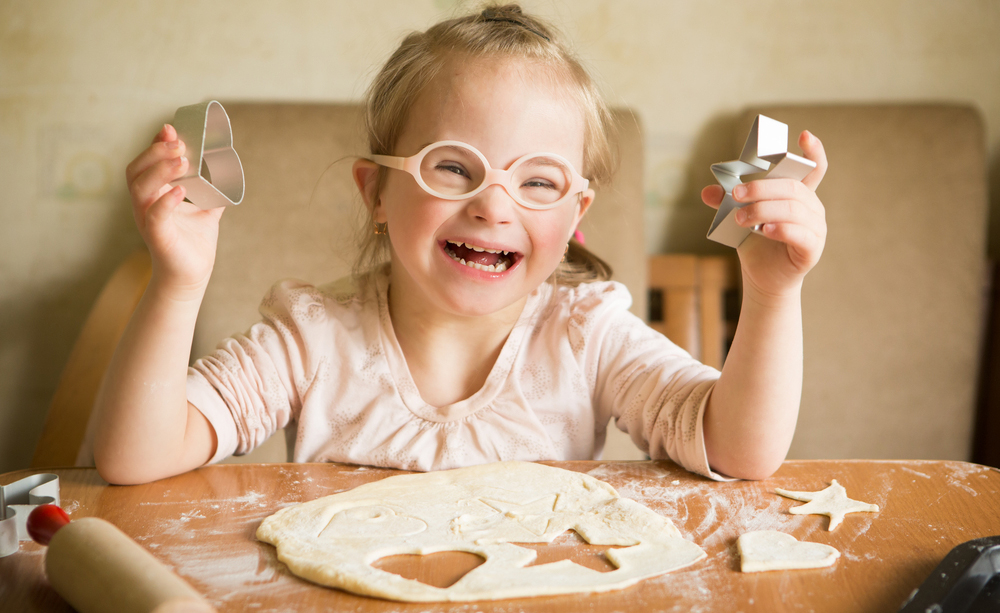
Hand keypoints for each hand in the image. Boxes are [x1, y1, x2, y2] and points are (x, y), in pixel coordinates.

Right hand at [125, 124, 224, 293]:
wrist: (193, 275)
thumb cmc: (194, 242)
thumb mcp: (206, 210)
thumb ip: (214, 190)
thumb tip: (229, 170)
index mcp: (154, 194)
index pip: (146, 163)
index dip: (155, 144)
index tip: (171, 128)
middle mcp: (145, 205)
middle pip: (136, 171)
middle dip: (155, 153)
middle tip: (179, 142)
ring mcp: (148, 220)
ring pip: (140, 189)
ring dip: (160, 171)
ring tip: (182, 161)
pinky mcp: (158, 237)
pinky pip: (155, 216)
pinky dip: (165, 202)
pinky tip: (180, 191)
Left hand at [701, 130, 827, 301]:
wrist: (763, 278)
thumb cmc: (756, 243)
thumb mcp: (739, 218)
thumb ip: (727, 202)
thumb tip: (707, 192)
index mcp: (798, 195)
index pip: (813, 168)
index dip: (813, 151)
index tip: (805, 135)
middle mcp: (811, 208)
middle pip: (792, 188)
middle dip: (761, 188)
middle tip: (736, 194)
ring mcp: (816, 228)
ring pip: (793, 209)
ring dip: (763, 209)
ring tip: (741, 217)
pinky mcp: (812, 249)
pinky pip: (799, 233)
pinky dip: (780, 229)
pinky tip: (765, 230)